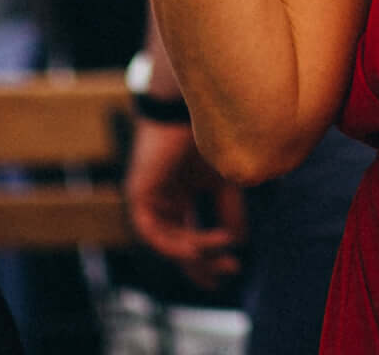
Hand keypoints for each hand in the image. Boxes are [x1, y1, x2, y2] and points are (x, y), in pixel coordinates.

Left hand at [125, 116, 247, 286]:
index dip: (208, 259)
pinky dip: (174, 243)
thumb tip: (239, 242)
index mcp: (181, 195)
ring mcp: (149, 198)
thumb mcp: (224, 179)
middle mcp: (163, 200)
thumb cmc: (209, 135)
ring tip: (221, 249)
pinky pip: (153, 232)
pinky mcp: (139, 194)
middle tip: (230, 270)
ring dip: (194, 252)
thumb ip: (229, 210)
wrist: (188, 106)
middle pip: (179, 245)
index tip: (232, 271)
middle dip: (203, 263)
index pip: (190, 237)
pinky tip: (197, 245)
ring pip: (168, 242)